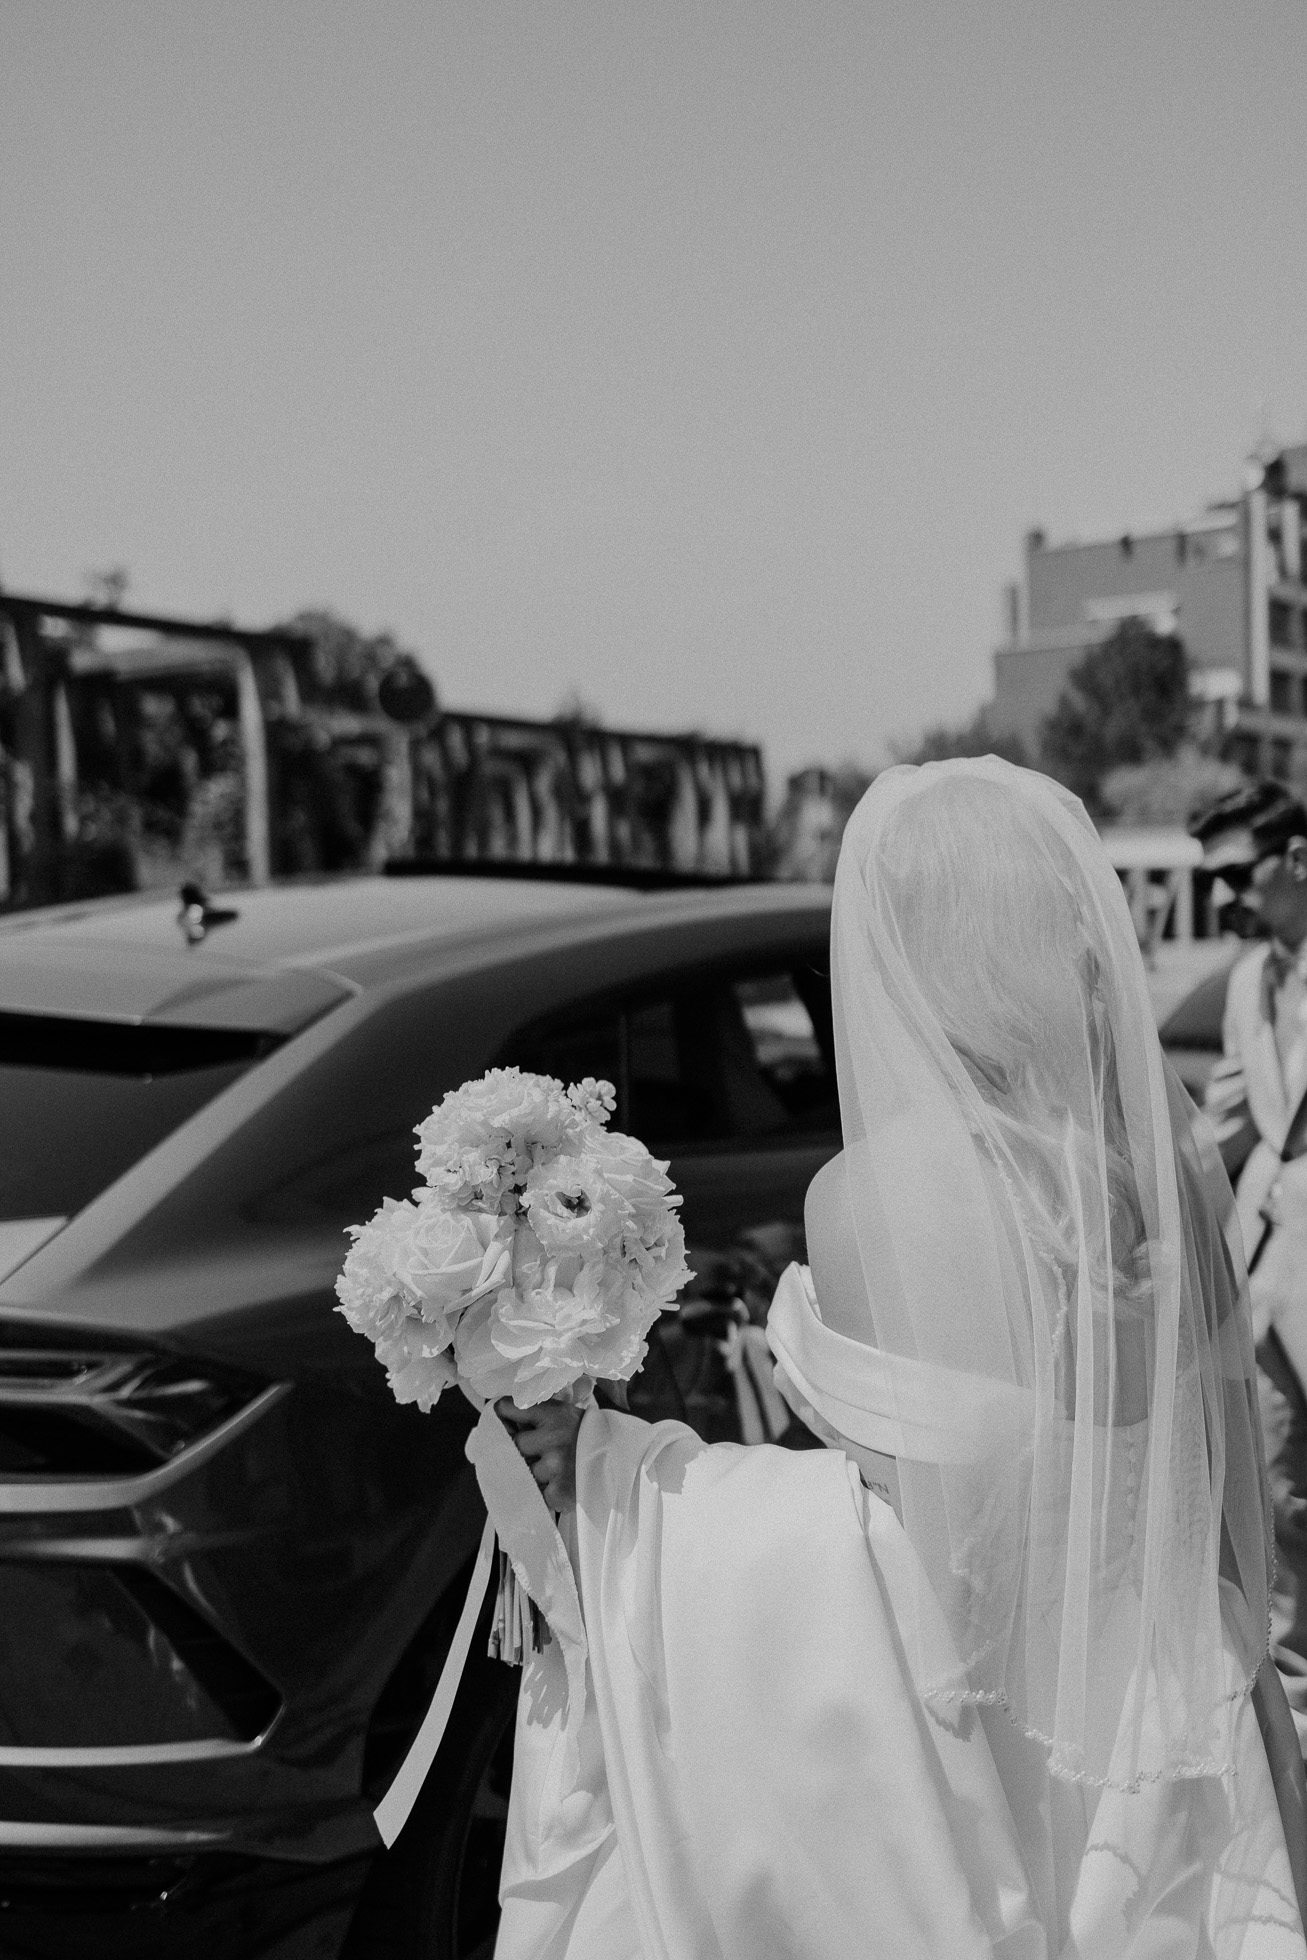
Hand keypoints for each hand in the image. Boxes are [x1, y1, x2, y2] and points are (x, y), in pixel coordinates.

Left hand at [497, 1395, 582, 1512]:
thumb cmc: (589, 1436)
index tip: (502, 1420)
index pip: (509, 1409)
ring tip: (556, 1469)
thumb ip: (539, 1412)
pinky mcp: (558, 1492)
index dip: (503, 1415)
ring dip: (535, 1472)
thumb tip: (501, 1410)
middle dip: (524, 1449)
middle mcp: (553, 1437)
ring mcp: (555, 1466)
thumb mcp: (568, 1414)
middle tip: (539, 1450)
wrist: (622, 1460)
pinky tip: (559, 1483)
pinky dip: (545, 1491)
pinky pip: (537, 1492)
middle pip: (514, 1444)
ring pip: (525, 1470)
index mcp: (554, 1413)